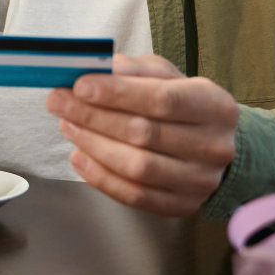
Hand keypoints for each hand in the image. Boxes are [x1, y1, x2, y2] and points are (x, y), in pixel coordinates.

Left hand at [45, 53, 238, 216]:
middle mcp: (213, 146)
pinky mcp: (182, 205)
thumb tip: (99, 68)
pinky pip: (134, 195)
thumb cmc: (185, 105)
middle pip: (144, 133)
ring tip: (67, 125)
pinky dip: (100, 177)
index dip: (117, 93)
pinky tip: (79, 156)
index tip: (80, 85)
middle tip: (59, 102)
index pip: (162, 99)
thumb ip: (135, 70)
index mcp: (215, 105)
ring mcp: (200, 181)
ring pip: (137, 167)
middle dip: (93, 116)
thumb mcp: (168, 76)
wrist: (215, 146)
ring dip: (93, 145)